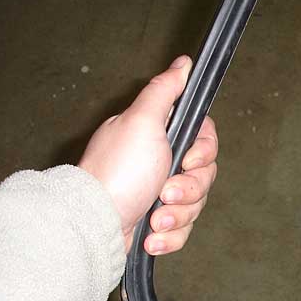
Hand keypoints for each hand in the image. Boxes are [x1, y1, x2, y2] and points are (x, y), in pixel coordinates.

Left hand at [78, 55, 217, 254]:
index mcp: (159, 136)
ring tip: (154, 220)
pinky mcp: (158, 223)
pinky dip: (170, 236)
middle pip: (204, 174)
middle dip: (188, 189)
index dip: (204, 152)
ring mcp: (159, 194)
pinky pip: (183, 230)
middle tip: (164, 193)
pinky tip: (151, 237)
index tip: (187, 160)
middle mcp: (161, 162)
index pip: (204, 139)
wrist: (96, 223)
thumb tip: (183, 63)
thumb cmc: (119, 171)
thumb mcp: (142, 121)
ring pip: (196, 204)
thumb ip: (165, 91)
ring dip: (177, 215)